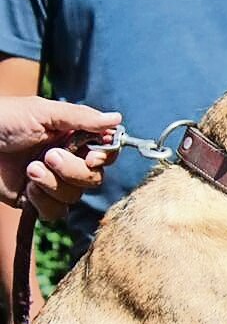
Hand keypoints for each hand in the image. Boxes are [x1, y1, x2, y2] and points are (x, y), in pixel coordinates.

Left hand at [0, 98, 120, 218]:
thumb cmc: (2, 119)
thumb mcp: (42, 112)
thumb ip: (81, 117)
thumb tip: (117, 119)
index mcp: (72, 137)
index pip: (105, 152)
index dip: (104, 157)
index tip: (92, 155)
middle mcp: (67, 160)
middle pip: (94, 178)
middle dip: (73, 171)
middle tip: (48, 156)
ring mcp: (52, 182)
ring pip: (75, 196)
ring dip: (54, 184)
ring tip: (30, 169)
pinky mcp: (35, 201)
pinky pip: (55, 211)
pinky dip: (43, 201)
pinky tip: (27, 187)